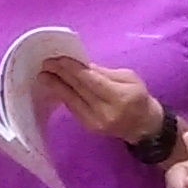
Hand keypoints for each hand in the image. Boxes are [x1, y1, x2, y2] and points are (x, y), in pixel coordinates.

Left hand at [35, 54, 158, 145]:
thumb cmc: (138, 97)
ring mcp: (96, 122)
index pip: (92, 81)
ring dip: (56, 87)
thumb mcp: (129, 78)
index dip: (74, 70)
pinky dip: (64, 96)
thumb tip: (83, 66)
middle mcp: (106, 112)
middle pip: (79, 90)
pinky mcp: (89, 127)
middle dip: (61, 75)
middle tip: (46, 64)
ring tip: (43, 75)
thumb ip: (106, 73)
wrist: (143, 126)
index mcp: (120, 97)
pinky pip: (73, 109)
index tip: (59, 59)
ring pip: (72, 101)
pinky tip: (55, 87)